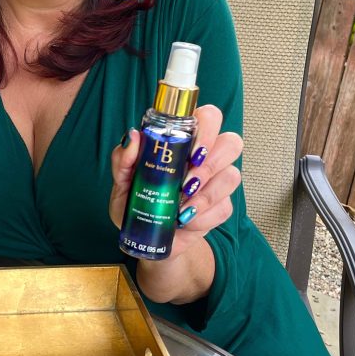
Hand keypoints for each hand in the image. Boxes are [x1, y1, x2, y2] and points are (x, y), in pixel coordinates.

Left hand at [109, 104, 242, 302]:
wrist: (146, 238)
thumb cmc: (136, 201)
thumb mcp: (122, 180)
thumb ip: (123, 158)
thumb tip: (134, 136)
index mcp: (186, 141)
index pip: (210, 117)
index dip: (208, 129)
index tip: (191, 151)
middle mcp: (206, 157)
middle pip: (232, 143)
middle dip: (212, 162)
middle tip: (188, 181)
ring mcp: (217, 182)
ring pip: (232, 176)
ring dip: (208, 193)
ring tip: (183, 207)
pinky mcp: (220, 207)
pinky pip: (224, 207)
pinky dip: (203, 217)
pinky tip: (185, 221)